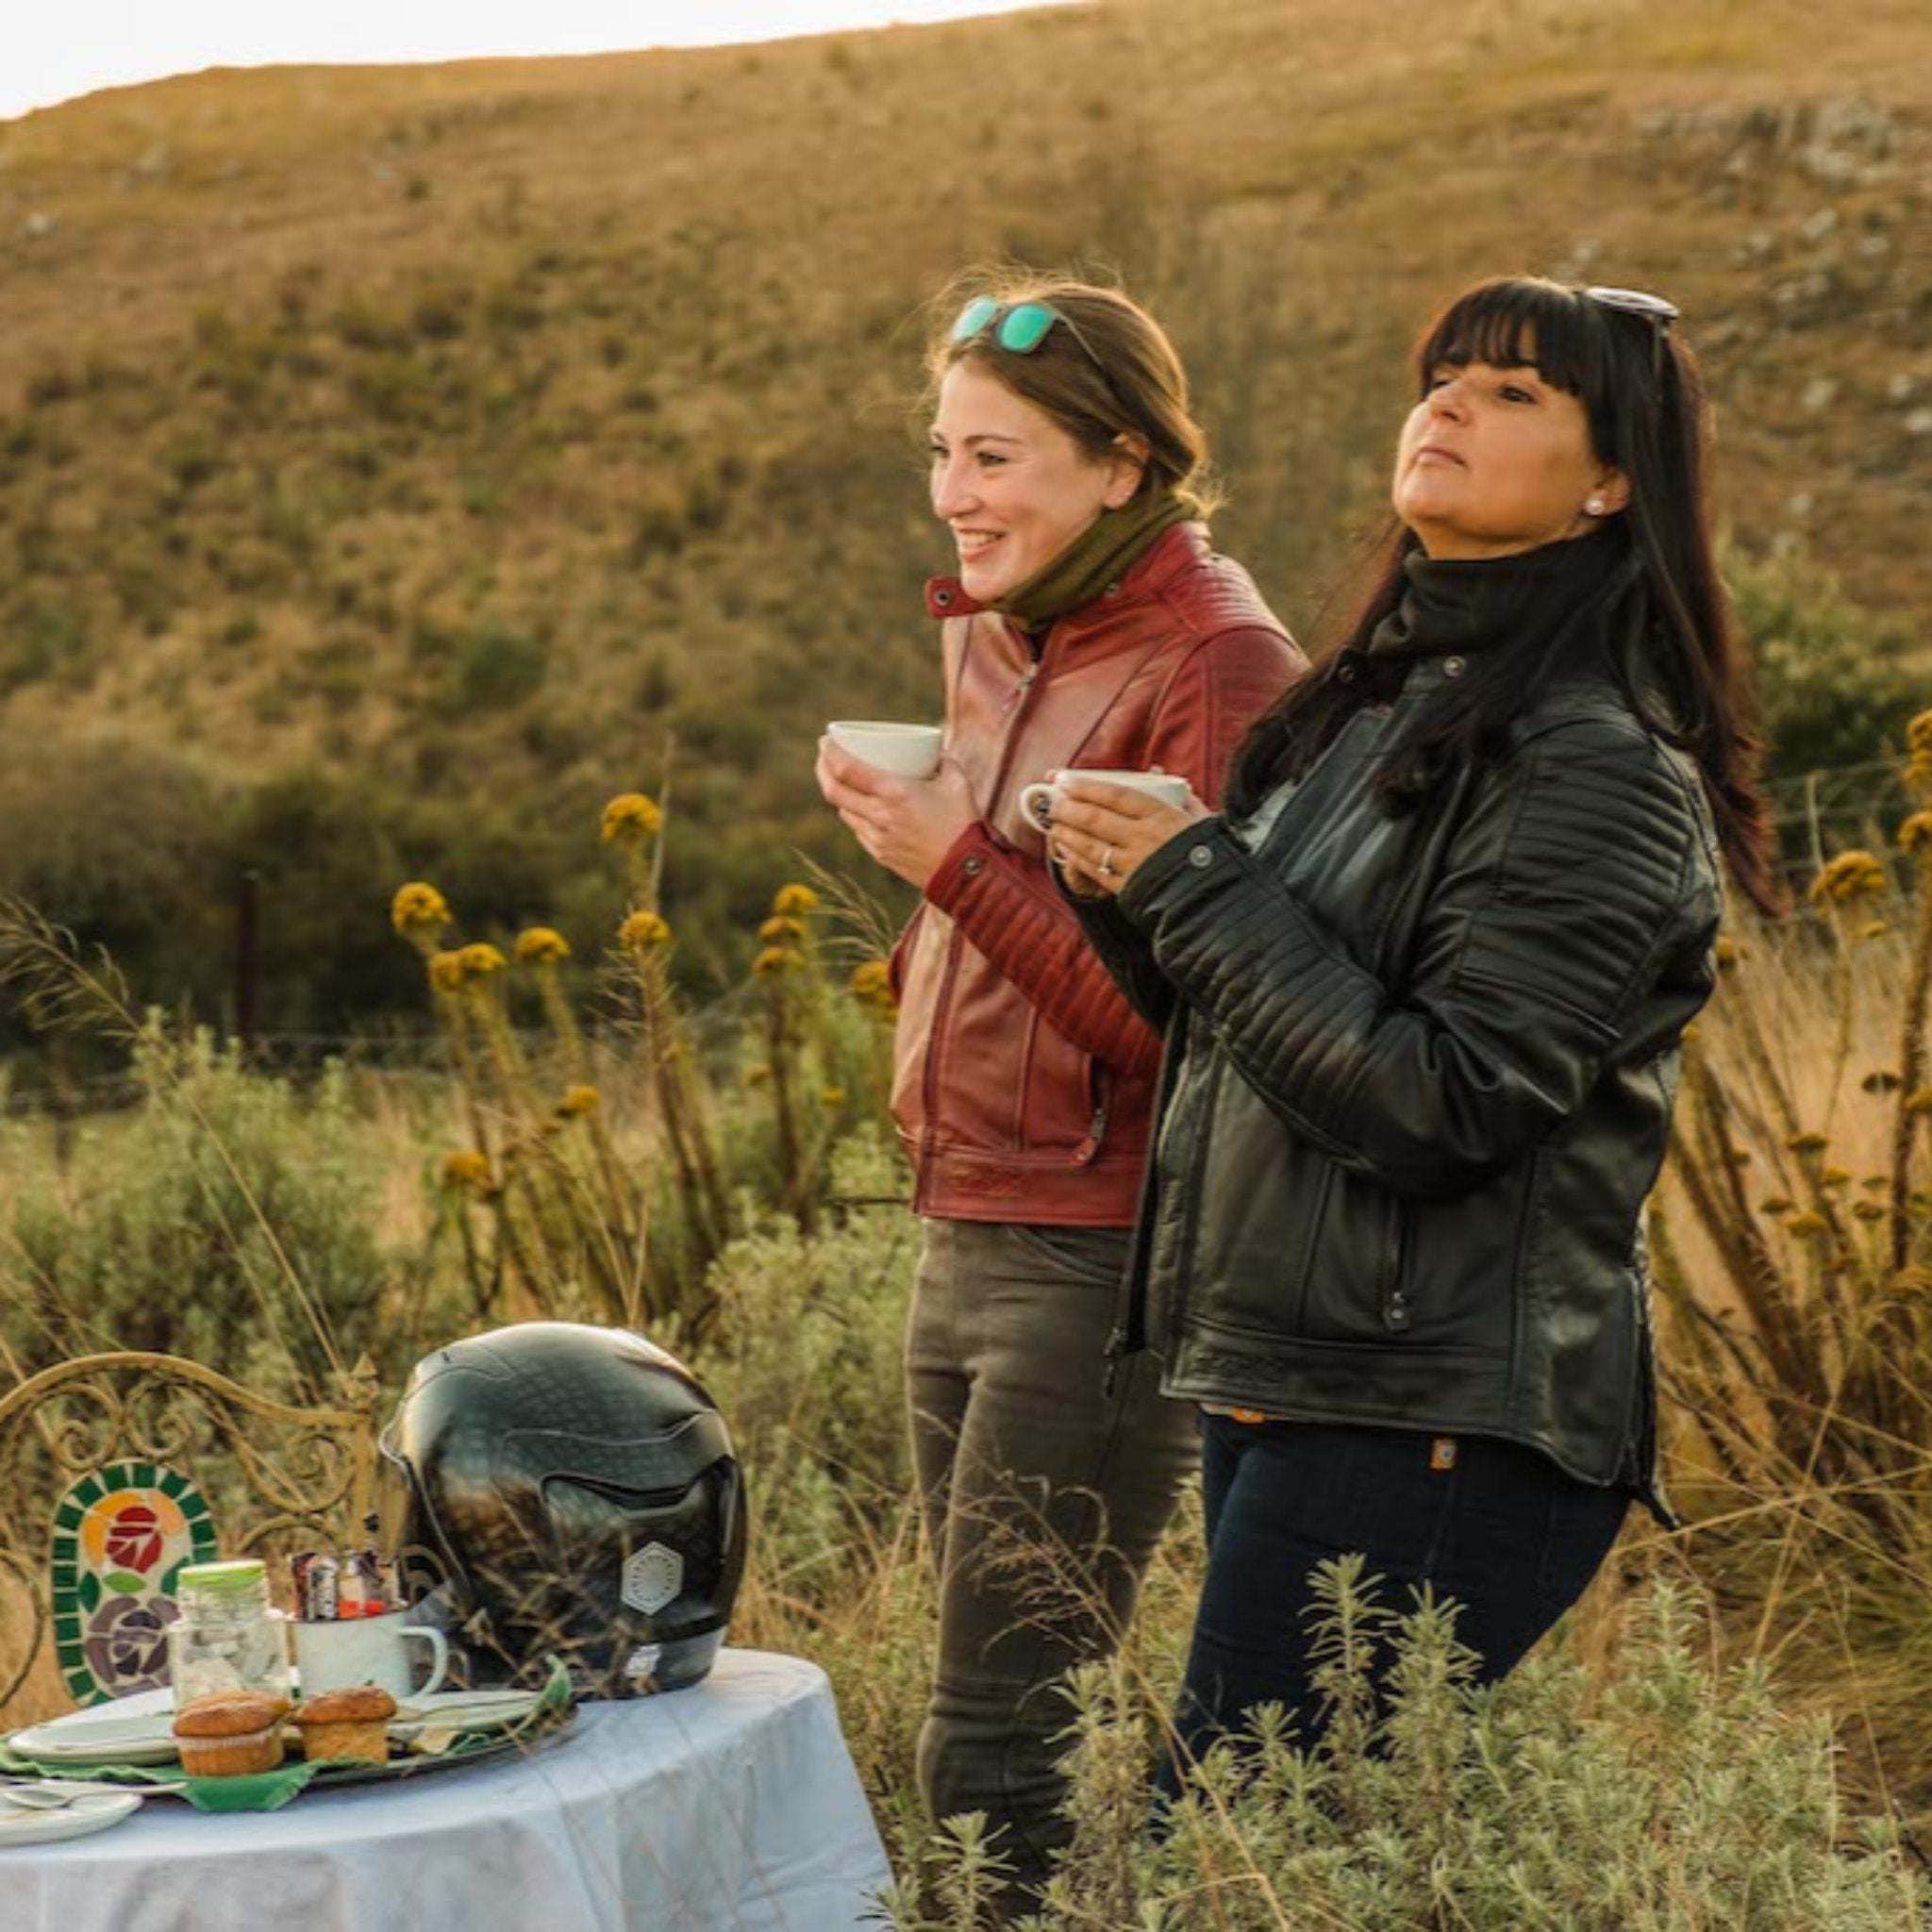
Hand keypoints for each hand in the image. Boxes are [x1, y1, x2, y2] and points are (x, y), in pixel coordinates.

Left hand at [816, 737, 977, 890]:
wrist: (966, 871)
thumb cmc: (964, 823)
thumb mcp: (957, 782)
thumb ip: (943, 761)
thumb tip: (935, 751)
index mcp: (894, 793)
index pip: (845, 769)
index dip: (829, 752)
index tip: (825, 740)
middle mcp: (879, 815)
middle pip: (833, 791)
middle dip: (822, 770)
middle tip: (825, 757)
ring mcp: (876, 838)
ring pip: (843, 811)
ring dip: (840, 794)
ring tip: (845, 781)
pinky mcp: (880, 855)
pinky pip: (858, 830)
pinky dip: (856, 815)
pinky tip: (863, 808)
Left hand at [1045, 775, 1210, 897]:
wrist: (1216, 898)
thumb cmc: (1210, 854)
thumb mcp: (1202, 820)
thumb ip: (1185, 800)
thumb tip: (1171, 782)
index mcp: (1163, 815)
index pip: (1116, 795)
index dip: (1086, 786)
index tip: (1065, 779)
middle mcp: (1144, 838)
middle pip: (1096, 818)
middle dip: (1068, 808)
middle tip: (1053, 801)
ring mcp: (1134, 864)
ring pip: (1090, 845)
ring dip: (1066, 832)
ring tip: (1053, 822)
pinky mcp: (1127, 888)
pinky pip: (1094, 870)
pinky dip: (1075, 857)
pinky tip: (1064, 848)